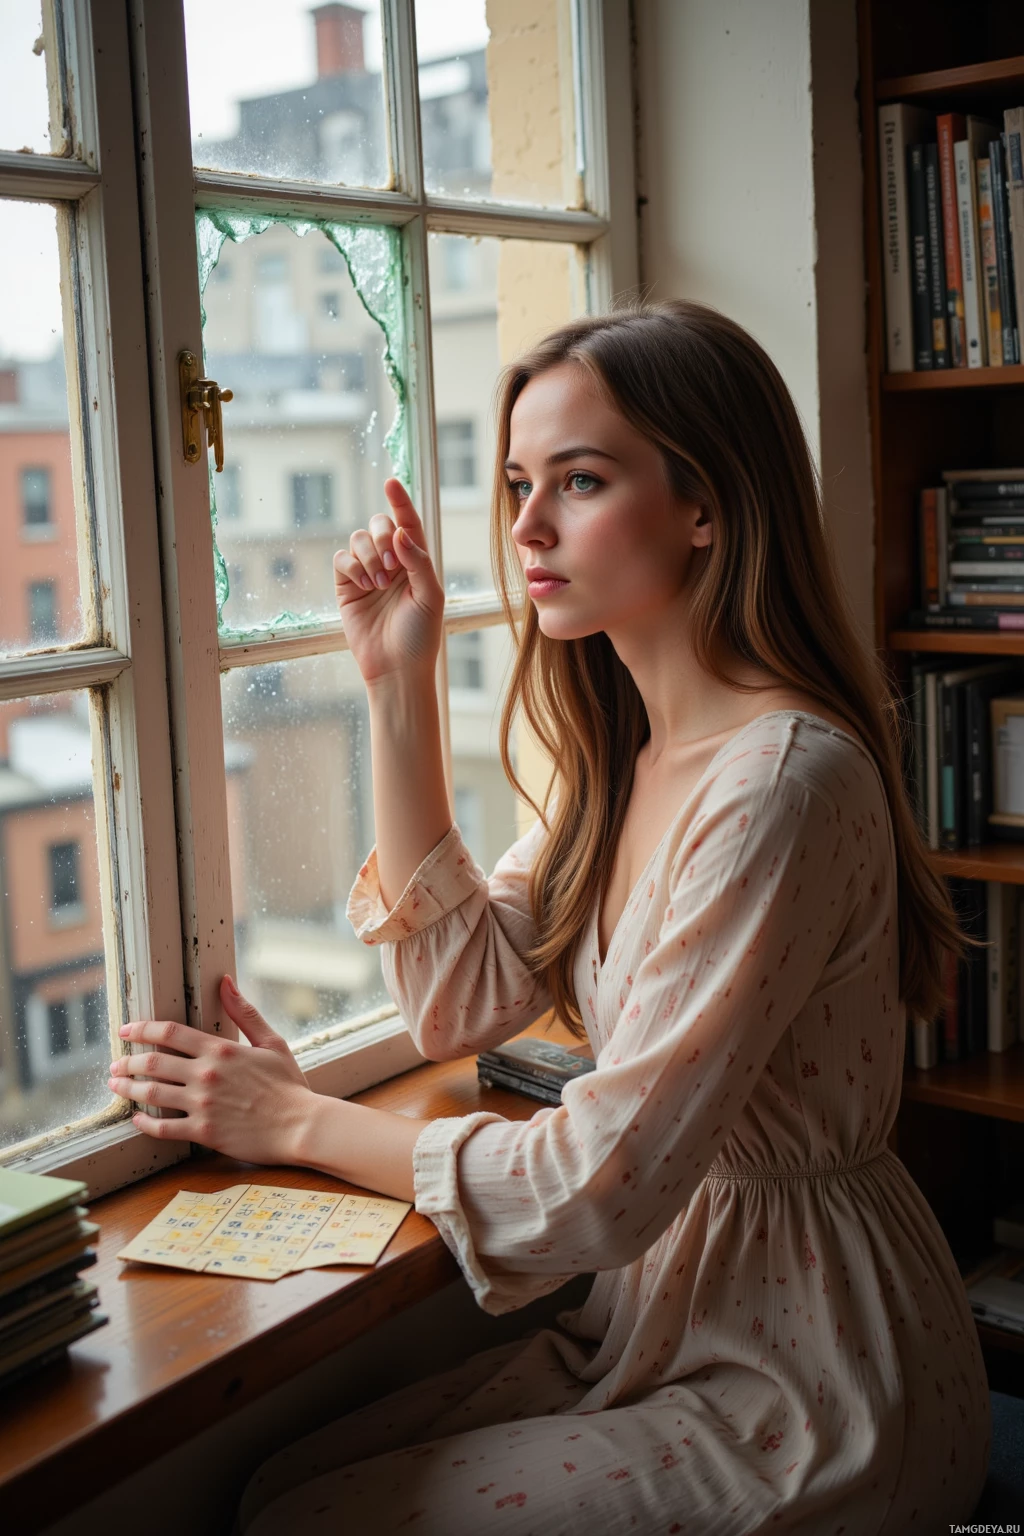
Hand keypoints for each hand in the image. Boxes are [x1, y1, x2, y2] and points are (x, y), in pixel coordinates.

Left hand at [108, 977, 313, 1165]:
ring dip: (128, 1089)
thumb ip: (244, 1012)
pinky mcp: (204, 1132)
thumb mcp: (272, 1042)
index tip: (125, 1031)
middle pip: (152, 1063)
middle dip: (127, 1062)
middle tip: (115, 1065)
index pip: (169, 1033)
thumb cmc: (288, 1085)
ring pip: (151, 1094)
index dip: (142, 1030)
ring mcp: (202, 1105)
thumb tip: (225, 982)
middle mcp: (206, 1075)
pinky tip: (137, 1119)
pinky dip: (144, 1123)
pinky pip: (163, 1128)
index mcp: (220, 1050)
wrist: (301, 1125)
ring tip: (116, 1087)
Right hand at [334, 478, 443, 686]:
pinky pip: (341, 558)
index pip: (408, 523)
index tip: (391, 482)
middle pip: (379, 525)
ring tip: (379, 584)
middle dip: (382, 537)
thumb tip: (399, 533)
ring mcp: (367, 572)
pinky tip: (364, 586)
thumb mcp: (431, 596)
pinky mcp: (346, 586)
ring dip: (368, 556)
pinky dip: (352, 566)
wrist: (396, 668)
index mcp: (416, 561)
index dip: (400, 501)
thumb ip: (419, 561)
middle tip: (392, 567)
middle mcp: (391, 562)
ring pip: (357, 539)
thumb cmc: (420, 635)